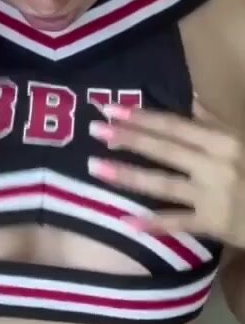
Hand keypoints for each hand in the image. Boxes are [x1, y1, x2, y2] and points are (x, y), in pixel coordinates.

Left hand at [89, 98, 244, 244]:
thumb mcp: (244, 139)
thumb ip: (216, 123)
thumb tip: (193, 99)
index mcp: (223, 141)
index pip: (173, 126)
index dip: (141, 117)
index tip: (111, 109)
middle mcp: (215, 164)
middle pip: (163, 149)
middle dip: (126, 138)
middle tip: (93, 129)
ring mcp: (213, 195)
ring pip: (163, 184)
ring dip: (127, 175)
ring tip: (94, 167)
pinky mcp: (214, 224)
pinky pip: (179, 223)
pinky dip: (153, 223)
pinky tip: (126, 220)